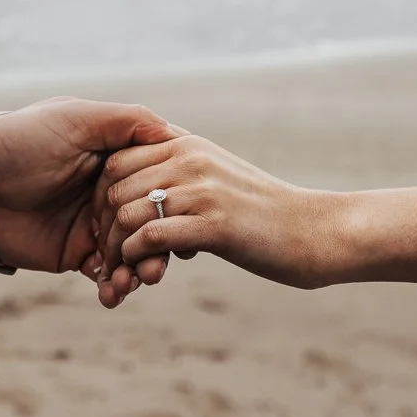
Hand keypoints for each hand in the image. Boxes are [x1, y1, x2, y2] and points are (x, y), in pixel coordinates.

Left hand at [0, 97, 181, 277]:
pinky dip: (114, 287)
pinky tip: (112, 293)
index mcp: (116, 158)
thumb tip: (173, 133)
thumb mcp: (78, 117)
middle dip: (159, 247)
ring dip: (140, 271)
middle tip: (157, 266)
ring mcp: (94, 223)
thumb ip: (129, 121)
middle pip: (152, 222)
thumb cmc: (24, 140)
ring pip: (134, 252)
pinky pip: (105, 274)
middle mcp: (110, 191)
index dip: (173, 201)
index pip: (159, 182)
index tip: (183, 219)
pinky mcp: (75, 252)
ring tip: (134, 282)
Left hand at [94, 134, 324, 307]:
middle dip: (102, 226)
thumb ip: (181, 176)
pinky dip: (137, 259)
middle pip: (114, 187)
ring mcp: (202, 190)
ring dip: (117, 249)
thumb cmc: (263, 213)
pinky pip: (151, 238)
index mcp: (187, 144)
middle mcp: (190, 158)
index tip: (106, 227)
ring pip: (126, 214)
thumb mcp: (217, 178)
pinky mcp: (214, 224)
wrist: (315, 230)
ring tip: (125, 271)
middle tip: (110, 255)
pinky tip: (145, 272)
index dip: (102, 196)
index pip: (117, 159)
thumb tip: (141, 195)